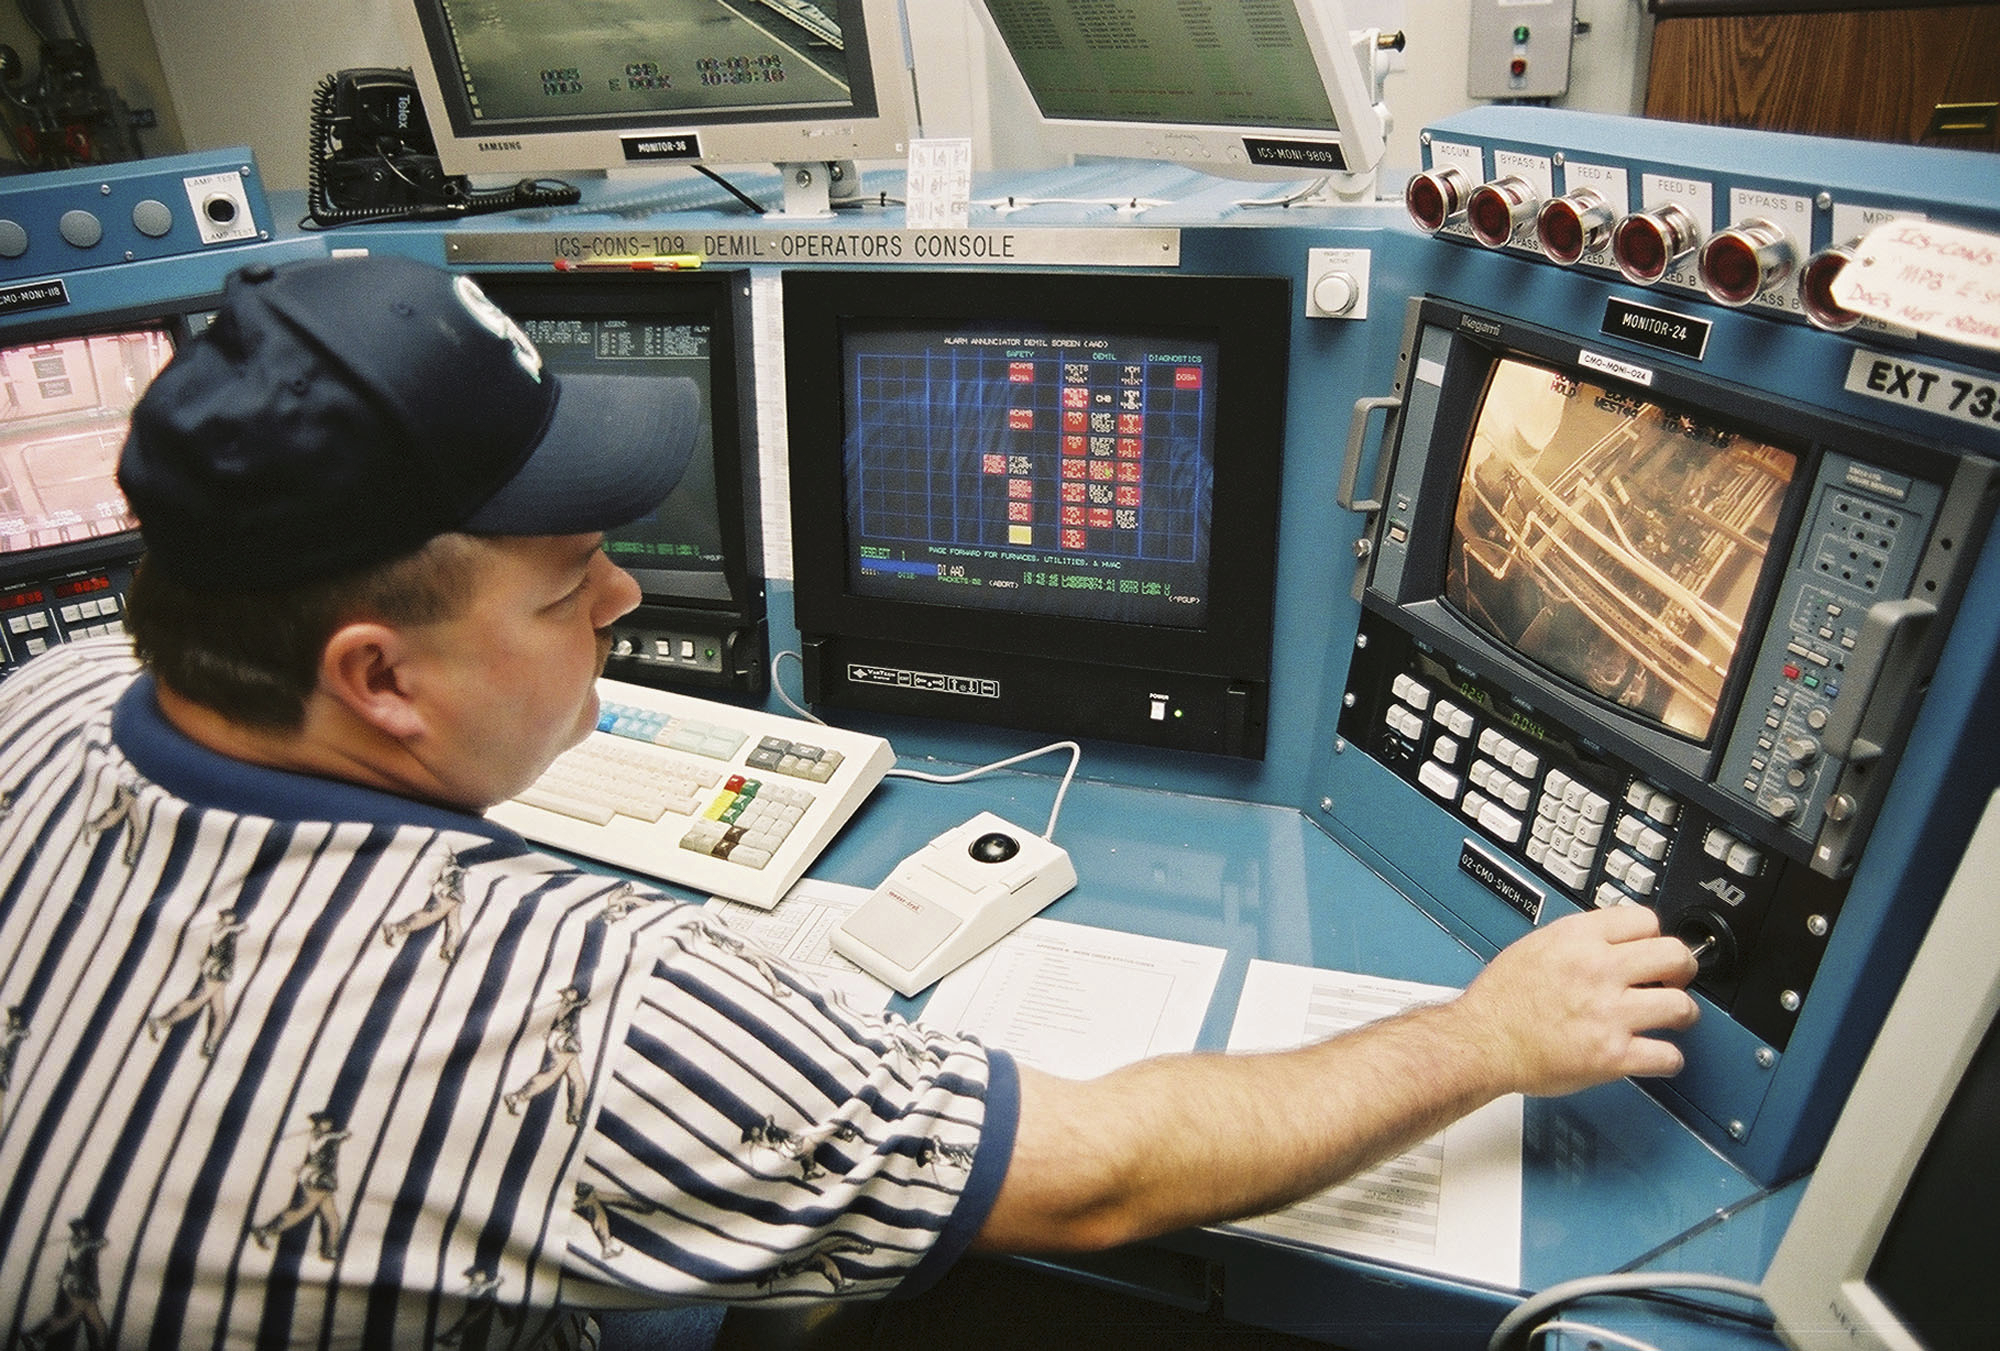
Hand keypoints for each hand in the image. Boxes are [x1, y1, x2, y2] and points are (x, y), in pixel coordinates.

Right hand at [1455, 905, 1699, 1097]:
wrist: (1482, 1041)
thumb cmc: (1500, 1001)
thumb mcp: (1534, 946)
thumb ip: (1577, 941)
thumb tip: (1608, 942)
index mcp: (1578, 939)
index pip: (1646, 919)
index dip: (1654, 936)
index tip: (1653, 949)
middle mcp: (1598, 971)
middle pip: (1675, 956)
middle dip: (1682, 969)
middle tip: (1676, 979)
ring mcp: (1609, 1013)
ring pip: (1681, 1005)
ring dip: (1683, 1013)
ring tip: (1674, 1017)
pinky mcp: (1612, 1055)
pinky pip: (1667, 1056)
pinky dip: (1669, 1059)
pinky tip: (1658, 1056)